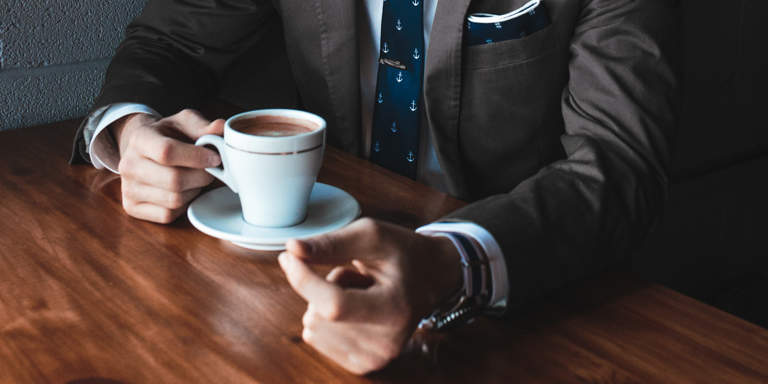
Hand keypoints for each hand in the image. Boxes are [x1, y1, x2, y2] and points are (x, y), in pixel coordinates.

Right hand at [112, 109, 223, 222]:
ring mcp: (128, 188)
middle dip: (201, 176)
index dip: (197, 157)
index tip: (215, 158)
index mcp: (140, 138)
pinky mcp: (132, 208)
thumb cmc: (169, 135)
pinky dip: (183, 206)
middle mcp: (128, 164)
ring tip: (195, 178)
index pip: (167, 152)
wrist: (144, 149)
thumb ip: (203, 126)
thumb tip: (221, 127)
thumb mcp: (184, 123)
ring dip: (194, 191)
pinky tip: (184, 191)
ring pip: (174, 200)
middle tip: (210, 170)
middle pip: (174, 180)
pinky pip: (167, 214)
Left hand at [278, 218, 461, 374]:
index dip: (304, 280)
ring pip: (312, 327)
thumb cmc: (402, 253)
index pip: (334, 305)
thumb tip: (292, 249)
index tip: (289, 256)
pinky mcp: (362, 365)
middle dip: (325, 287)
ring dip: (326, 302)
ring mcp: (375, 358)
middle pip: (318, 316)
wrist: (431, 278)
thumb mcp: (372, 235)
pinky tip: (356, 308)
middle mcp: (386, 343)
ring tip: (360, 292)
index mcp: (395, 309)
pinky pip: (315, 338)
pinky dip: (326, 319)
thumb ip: (331, 243)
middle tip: (358, 277)